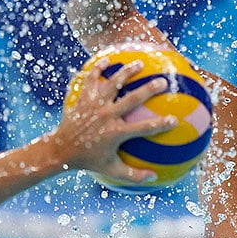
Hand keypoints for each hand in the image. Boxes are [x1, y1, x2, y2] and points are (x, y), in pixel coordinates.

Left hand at [52, 59, 176, 183]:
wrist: (60, 150)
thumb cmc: (89, 161)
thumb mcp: (112, 170)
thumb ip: (134, 175)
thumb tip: (154, 177)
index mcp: (116, 133)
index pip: (144, 128)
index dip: (161, 124)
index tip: (175, 119)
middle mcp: (106, 116)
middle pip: (132, 99)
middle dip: (150, 89)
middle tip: (163, 81)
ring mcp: (94, 106)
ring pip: (113, 84)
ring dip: (127, 72)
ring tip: (139, 63)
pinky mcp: (84, 99)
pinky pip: (91, 79)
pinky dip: (99, 68)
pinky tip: (108, 60)